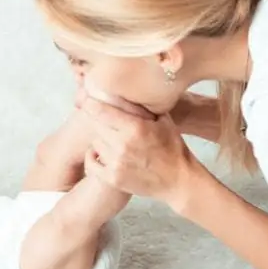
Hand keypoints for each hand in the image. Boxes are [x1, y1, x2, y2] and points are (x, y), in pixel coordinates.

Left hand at [80, 96, 202, 210]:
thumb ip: (143, 106)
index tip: (88, 100)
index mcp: (135, 127)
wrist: (179, 180)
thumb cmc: (173, 148)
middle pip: (96, 125)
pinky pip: (91, 163)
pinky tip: (101, 154)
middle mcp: (123, 145)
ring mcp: (116, 163)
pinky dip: (93, 157)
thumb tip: (126, 88)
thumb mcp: (163, 120)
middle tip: (105, 121)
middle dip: (99, 121)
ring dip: (100, 140)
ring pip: (95, 143)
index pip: (100, 110)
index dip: (91, 103)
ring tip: (112, 141)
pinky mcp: (113, 178)